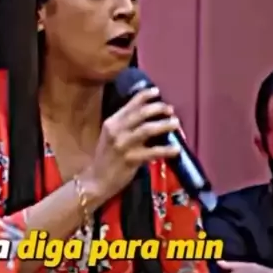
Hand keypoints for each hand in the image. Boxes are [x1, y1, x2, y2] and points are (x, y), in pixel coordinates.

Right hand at [86, 87, 179, 202]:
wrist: (97, 180)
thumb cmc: (106, 158)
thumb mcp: (111, 137)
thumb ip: (125, 126)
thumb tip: (148, 116)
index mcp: (112, 123)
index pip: (130, 104)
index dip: (145, 95)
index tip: (157, 92)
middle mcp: (116, 131)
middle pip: (141, 114)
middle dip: (159, 108)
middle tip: (171, 110)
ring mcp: (123, 145)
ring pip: (147, 129)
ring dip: (164, 125)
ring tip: (176, 123)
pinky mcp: (130, 159)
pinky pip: (152, 152)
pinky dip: (166, 150)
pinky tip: (176, 149)